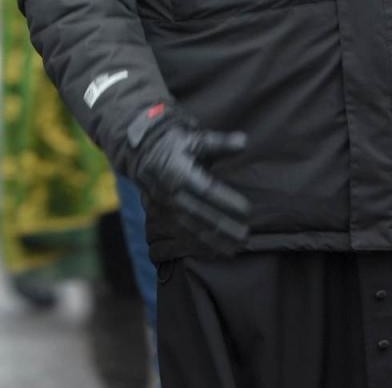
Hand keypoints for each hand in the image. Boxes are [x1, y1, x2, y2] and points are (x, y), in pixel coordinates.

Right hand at [125, 105, 249, 255]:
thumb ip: (220, 143)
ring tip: (236, 248)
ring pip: (190, 229)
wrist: (143, 153)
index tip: (248, 211)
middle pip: (199, 214)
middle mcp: (167, 191)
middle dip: (224, 227)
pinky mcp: (159, 218)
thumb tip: (243, 141)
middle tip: (246, 236)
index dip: (226, 201)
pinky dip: (199, 246)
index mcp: (176, 170)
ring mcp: (161, 207)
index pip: (205, 190)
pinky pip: (180, 236)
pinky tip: (217, 252)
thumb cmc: (176, 145)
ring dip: (214, 241)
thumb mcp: (196, 140)